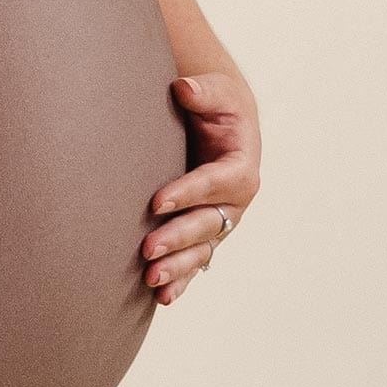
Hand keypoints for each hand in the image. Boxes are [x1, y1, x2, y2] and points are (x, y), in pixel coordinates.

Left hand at [141, 69, 261, 303]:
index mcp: (240, 167)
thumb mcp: (216, 93)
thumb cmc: (218, 106)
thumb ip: (202, 91)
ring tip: (149, 280)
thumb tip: (184, 88)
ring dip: (177, 267)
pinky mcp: (206, 233)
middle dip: (177, 238)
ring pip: (201, 249)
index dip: (188, 192)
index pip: (214, 183)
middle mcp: (234, 202)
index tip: (156, 202)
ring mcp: (221, 222)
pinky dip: (181, 280)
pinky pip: (196, 261)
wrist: (225, 125)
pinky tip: (162, 298)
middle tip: (146, 249)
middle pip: (207, 224)